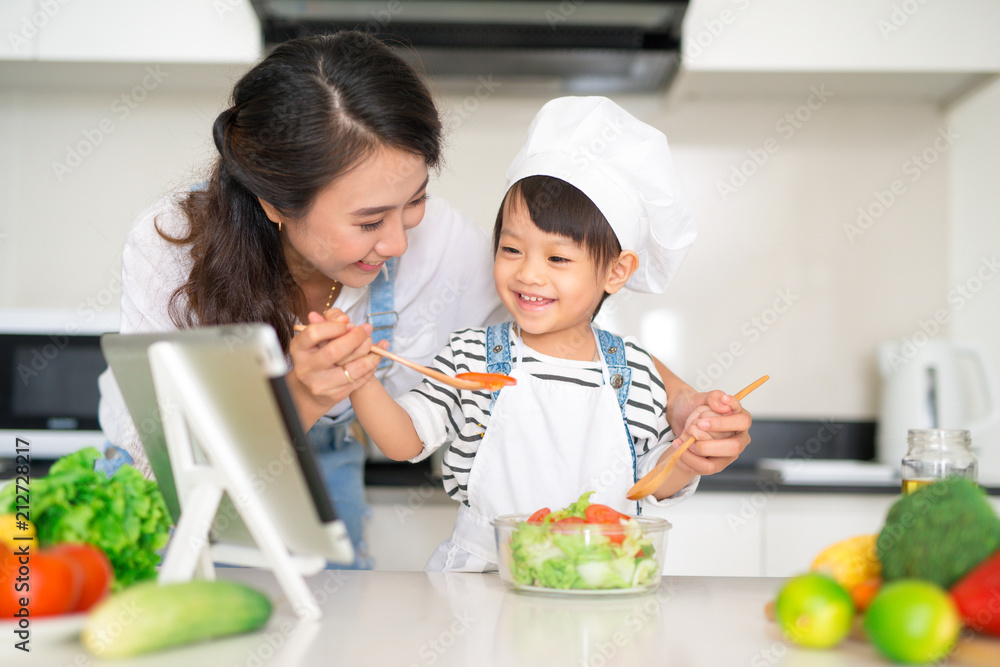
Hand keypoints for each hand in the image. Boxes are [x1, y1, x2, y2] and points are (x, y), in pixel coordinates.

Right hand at [286, 309, 382, 426]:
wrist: (310, 389)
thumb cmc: (317, 355)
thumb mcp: (318, 337)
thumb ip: (329, 322)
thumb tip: (343, 317)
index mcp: (298, 348)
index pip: (314, 333)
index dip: (334, 326)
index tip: (348, 322)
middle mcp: (306, 368)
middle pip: (334, 351)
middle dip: (355, 338)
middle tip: (367, 329)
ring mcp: (319, 384)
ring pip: (353, 368)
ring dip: (370, 354)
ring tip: (376, 344)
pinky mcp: (334, 395)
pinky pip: (359, 379)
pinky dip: (371, 366)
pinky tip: (376, 356)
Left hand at [668, 389, 751, 475]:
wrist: (679, 418)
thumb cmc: (694, 406)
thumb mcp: (701, 397)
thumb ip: (714, 397)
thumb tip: (723, 404)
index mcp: (741, 419)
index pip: (742, 421)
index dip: (723, 422)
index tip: (702, 416)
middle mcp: (739, 439)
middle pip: (734, 447)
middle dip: (709, 441)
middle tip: (692, 429)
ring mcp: (728, 455)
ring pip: (717, 462)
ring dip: (696, 452)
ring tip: (680, 440)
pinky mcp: (716, 465)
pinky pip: (704, 469)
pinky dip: (688, 460)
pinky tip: (678, 448)